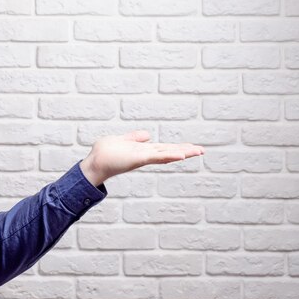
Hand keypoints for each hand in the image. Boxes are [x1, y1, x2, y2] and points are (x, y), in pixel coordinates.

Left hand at [79, 130, 204, 185]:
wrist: (94, 163)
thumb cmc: (105, 153)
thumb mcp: (122, 140)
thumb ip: (135, 138)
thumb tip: (148, 135)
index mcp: (143, 150)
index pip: (164, 148)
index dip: (178, 147)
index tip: (192, 147)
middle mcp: (146, 155)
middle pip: (169, 152)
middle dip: (185, 151)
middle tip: (203, 150)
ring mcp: (144, 157)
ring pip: (167, 154)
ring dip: (182, 152)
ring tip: (198, 151)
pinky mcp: (139, 159)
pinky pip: (157, 156)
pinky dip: (169, 156)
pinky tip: (181, 155)